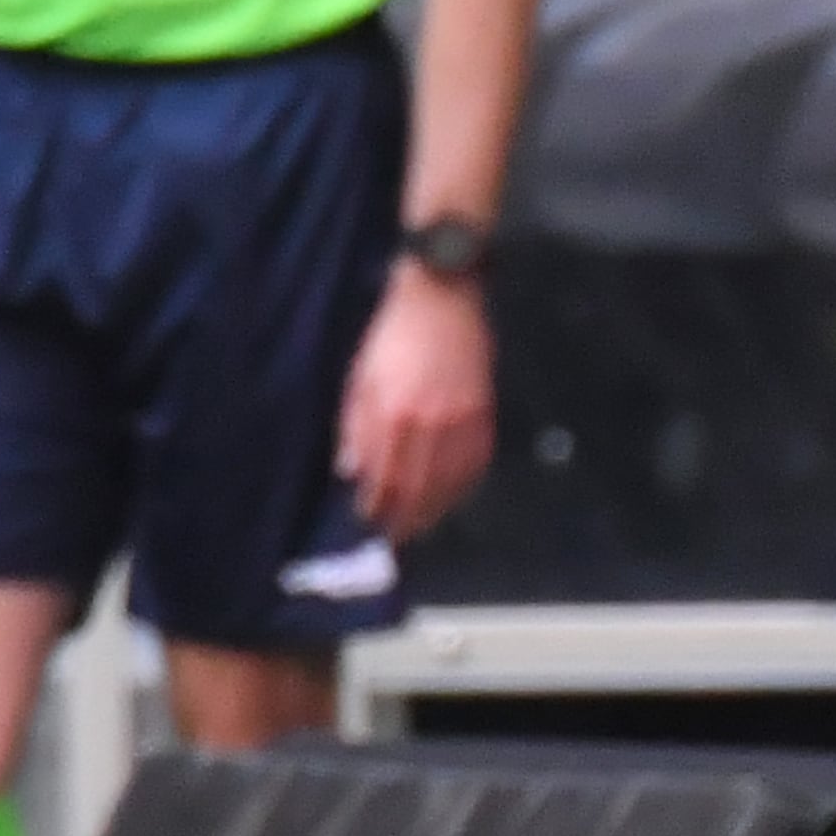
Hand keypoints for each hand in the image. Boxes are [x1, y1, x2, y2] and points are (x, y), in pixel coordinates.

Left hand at [338, 259, 496, 542]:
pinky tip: (455, 494)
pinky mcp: (484, 410)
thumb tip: (351, 470)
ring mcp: (462, 419)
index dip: (376, 506)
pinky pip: (477, 459)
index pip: (383, 477)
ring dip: (436, 508)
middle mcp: (429, 424)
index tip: (368, 524)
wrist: (442, 297)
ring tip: (424, 525)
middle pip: (418, 487)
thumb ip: (355, 426)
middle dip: (405, 517)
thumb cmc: (391, 336)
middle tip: (395, 538)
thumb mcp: (360, 378)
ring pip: (450, 479)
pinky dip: (465, 484)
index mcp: (392, 415)